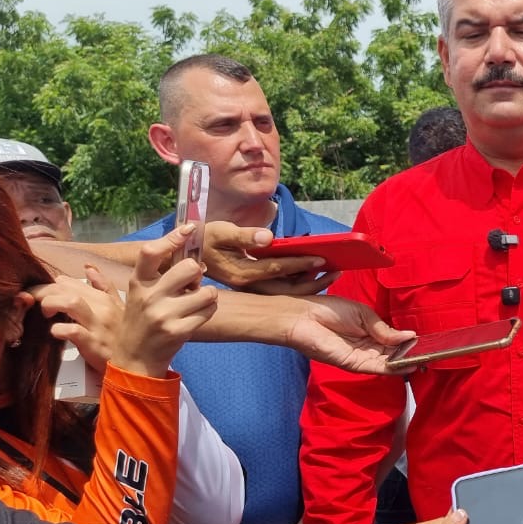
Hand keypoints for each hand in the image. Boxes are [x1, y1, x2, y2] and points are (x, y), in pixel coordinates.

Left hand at [30, 270, 123, 372]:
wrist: (135, 365)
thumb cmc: (123, 337)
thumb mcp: (119, 307)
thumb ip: (104, 287)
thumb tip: (89, 268)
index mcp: (105, 298)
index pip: (72, 282)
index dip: (51, 286)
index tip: (42, 295)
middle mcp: (103, 307)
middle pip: (67, 288)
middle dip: (45, 292)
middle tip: (35, 303)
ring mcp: (98, 325)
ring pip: (71, 302)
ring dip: (52, 304)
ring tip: (46, 313)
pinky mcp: (94, 344)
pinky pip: (73, 331)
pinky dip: (59, 329)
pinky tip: (55, 332)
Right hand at [113, 226, 218, 375]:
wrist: (134, 359)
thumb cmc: (141, 322)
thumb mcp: (138, 295)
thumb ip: (155, 273)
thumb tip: (180, 242)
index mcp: (138, 284)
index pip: (150, 252)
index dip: (171, 238)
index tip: (188, 229)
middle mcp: (149, 297)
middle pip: (188, 268)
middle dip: (197, 273)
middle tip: (191, 284)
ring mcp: (164, 315)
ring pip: (206, 292)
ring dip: (207, 295)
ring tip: (195, 303)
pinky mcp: (178, 331)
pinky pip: (209, 311)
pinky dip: (208, 311)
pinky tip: (196, 316)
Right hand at [201, 221, 339, 294]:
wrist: (185, 257)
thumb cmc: (203, 239)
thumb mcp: (220, 233)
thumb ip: (244, 236)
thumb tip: (269, 238)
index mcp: (243, 273)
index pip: (278, 269)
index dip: (300, 263)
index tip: (321, 258)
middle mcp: (250, 284)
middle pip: (288, 288)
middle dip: (314, 282)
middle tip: (337, 271)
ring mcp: (252, 287)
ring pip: (287, 290)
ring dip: (309, 283)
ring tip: (331, 273)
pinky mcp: (254, 285)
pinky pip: (281, 287)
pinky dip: (298, 281)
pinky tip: (313, 272)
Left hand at [286, 294, 415, 374]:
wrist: (304, 315)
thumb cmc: (329, 309)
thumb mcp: (364, 314)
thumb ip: (385, 329)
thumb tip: (409, 336)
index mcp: (369, 334)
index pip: (393, 342)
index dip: (408, 343)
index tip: (425, 343)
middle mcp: (366, 349)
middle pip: (392, 355)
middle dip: (410, 355)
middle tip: (430, 354)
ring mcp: (360, 358)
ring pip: (387, 363)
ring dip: (404, 362)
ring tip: (423, 359)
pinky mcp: (353, 364)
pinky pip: (376, 368)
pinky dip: (392, 368)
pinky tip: (407, 364)